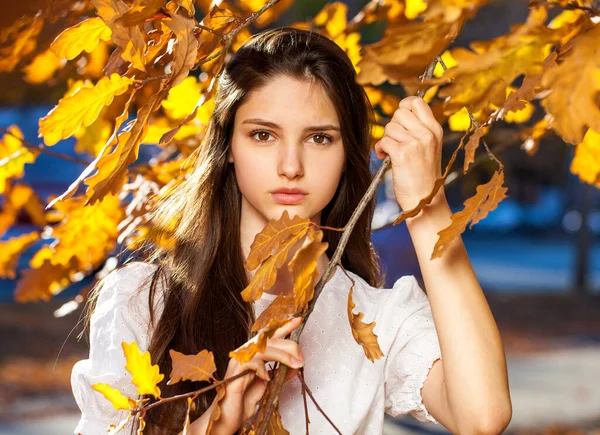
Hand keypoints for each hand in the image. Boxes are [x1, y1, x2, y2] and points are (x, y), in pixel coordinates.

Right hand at [195, 317, 304, 434]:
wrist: (225, 421)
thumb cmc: (242, 405)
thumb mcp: (266, 388)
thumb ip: (279, 375)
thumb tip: (295, 366)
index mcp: (253, 356)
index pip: (270, 337)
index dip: (284, 327)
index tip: (298, 320)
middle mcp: (245, 355)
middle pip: (268, 340)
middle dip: (289, 346)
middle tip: (301, 358)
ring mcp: (238, 362)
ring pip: (262, 349)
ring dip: (281, 355)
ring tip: (294, 365)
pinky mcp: (234, 373)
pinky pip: (250, 362)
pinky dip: (261, 368)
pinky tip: (267, 378)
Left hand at [374, 96, 444, 210]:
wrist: (425, 200)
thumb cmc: (423, 176)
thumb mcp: (429, 148)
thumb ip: (419, 130)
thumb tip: (399, 115)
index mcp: (435, 129)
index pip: (417, 102)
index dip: (403, 106)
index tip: (399, 120)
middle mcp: (427, 134)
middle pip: (400, 112)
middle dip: (392, 125)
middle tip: (394, 140)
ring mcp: (416, 143)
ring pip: (390, 126)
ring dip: (385, 139)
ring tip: (389, 151)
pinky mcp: (403, 154)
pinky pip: (384, 140)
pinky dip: (380, 149)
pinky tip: (384, 157)